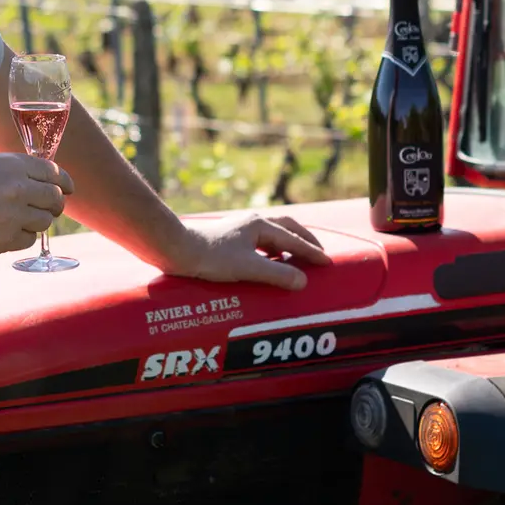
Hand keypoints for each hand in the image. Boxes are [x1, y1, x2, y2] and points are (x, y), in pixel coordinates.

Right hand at [0, 153, 73, 260]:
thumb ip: (13, 173)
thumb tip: (41, 184)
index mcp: (11, 165)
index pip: (53, 172)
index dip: (64, 182)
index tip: (67, 189)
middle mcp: (16, 187)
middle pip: (55, 198)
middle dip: (55, 205)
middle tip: (49, 209)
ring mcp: (12, 215)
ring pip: (44, 221)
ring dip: (36, 222)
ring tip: (16, 220)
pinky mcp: (4, 240)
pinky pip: (28, 240)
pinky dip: (21, 238)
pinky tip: (3, 233)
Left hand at [160, 214, 330, 290]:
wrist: (177, 249)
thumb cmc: (211, 258)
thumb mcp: (247, 268)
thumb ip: (277, 275)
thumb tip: (303, 282)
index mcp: (261, 225)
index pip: (294, 239)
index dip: (312, 253)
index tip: (328, 263)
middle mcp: (253, 222)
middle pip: (288, 228)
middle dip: (305, 240)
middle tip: (319, 254)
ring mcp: (241, 228)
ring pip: (273, 233)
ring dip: (289, 244)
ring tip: (299, 258)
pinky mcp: (231, 238)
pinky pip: (261, 241)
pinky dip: (273, 249)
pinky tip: (270, 262)